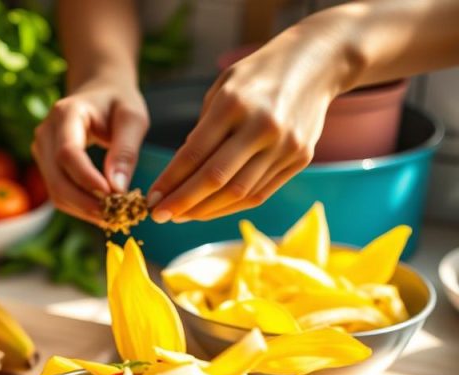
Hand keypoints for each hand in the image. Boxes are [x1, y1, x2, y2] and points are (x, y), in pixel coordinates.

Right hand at [32, 74, 148, 225]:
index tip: (114, 196)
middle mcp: (45, 132)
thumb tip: (118, 189)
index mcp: (65, 113)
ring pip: (55, 191)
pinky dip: (79, 207)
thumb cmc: (118, 102)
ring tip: (113, 218)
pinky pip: (58, 193)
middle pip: (57, 178)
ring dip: (83, 210)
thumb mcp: (132, 117)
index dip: (87, 178)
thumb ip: (125, 150)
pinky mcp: (45, 165)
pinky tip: (101, 212)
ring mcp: (41, 150)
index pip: (68, 153)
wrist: (97, 93)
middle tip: (116, 217)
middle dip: (85, 202)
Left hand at [148, 39, 345, 222]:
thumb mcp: (222, 87)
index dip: (170, 181)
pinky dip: (231, 206)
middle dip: (182, 203)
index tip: (151, 199)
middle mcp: (261, 126)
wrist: (317, 64)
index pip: (194, 153)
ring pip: (238, 192)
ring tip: (182, 215)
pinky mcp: (300, 158)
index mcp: (234, 103)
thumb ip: (203, 130)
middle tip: (159, 216)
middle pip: (215, 178)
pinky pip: (260, 192)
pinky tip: (210, 210)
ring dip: (205, 210)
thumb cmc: (258, 75)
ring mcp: (285, 145)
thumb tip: (181, 174)